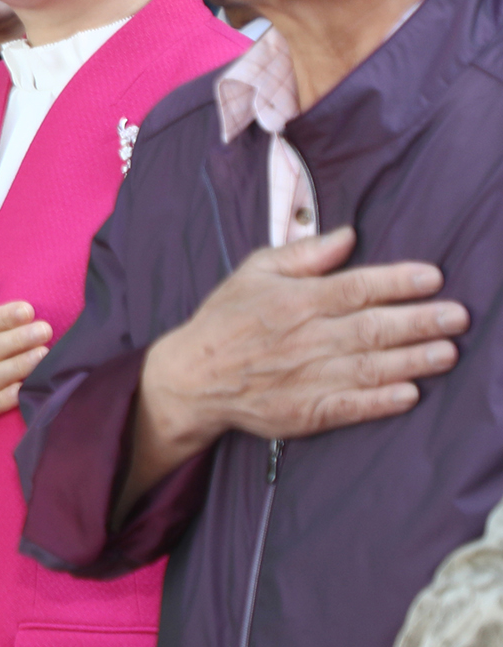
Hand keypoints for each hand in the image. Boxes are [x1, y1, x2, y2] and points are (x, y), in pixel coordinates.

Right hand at [124, 228, 465, 512]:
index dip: (397, 282)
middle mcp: (303, 338)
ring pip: (369, 367)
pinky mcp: (303, 411)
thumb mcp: (254, 273)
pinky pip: (350, 407)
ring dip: (412, 360)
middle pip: (372, 327)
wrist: (190, 378)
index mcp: (293, 301)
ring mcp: (304, 378)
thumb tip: (348, 235)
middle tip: (458, 316)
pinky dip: (381, 401)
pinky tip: (410, 393)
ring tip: (447, 352)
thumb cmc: (225, 321)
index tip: (432, 277)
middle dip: (420, 321)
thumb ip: (304, 254)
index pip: (355, 287)